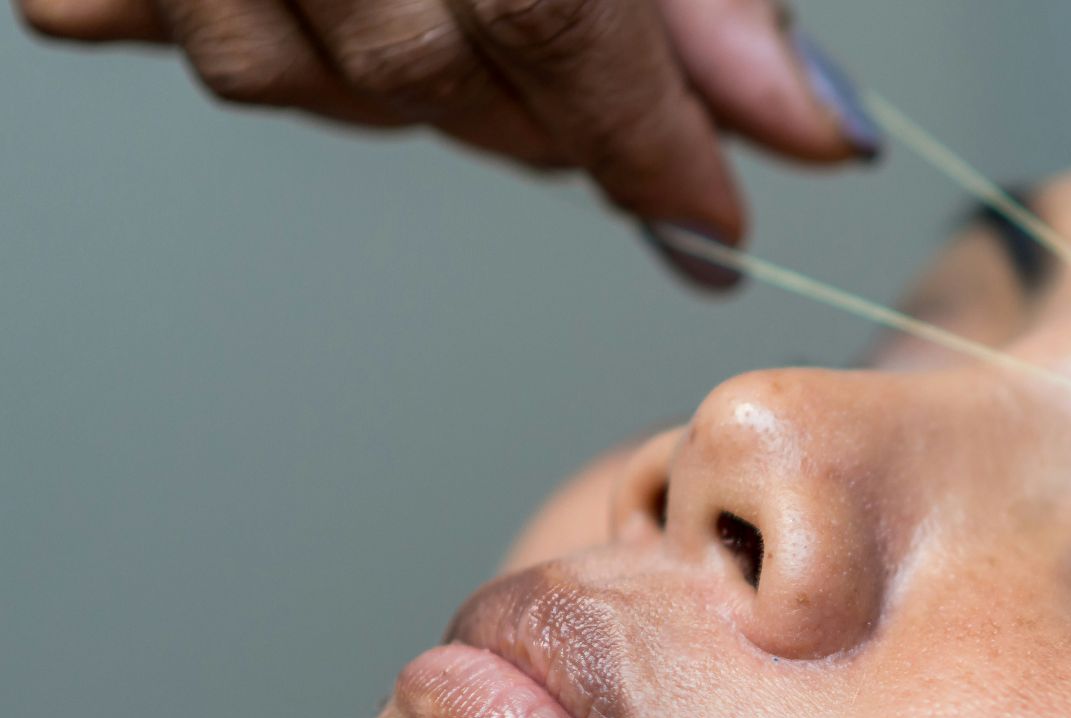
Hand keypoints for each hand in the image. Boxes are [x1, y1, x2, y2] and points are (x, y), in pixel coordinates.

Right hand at [17, 0, 879, 286]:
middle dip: (545, 123)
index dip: (643, 140)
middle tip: (620, 121)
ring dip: (410, 91)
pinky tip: (335, 0)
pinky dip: (266, 37)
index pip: (549, 18)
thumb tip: (808, 132)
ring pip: (286, 70)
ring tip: (479, 35)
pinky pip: (136, 18)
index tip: (709, 217)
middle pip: (422, 66)